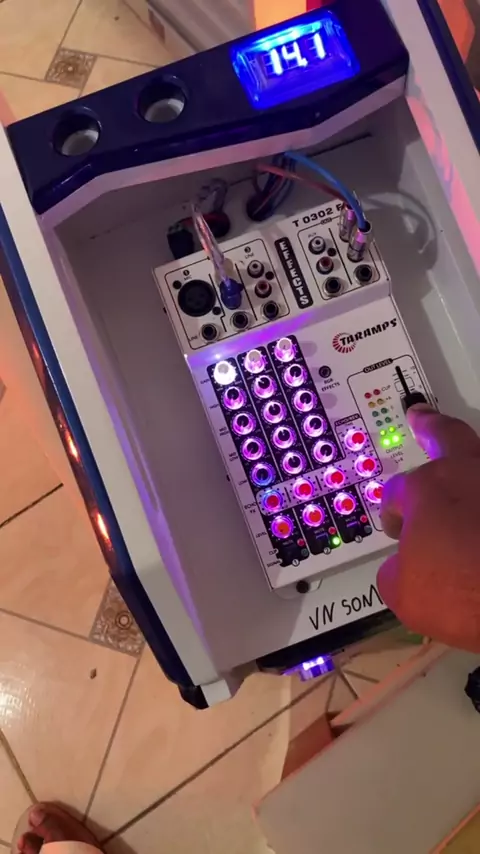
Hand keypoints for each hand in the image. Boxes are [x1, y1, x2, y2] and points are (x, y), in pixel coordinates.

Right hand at [377, 404, 479, 651]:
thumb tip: (403, 568)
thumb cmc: (464, 594)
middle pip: (448, 436)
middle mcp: (471, 474)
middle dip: (431, 427)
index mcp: (429, 489)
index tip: (397, 529)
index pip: (397, 491)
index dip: (392, 512)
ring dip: (474, 458)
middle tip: (422, 418)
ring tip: (469, 464)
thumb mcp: (405, 594)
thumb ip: (397, 570)